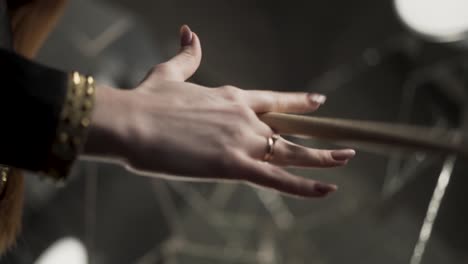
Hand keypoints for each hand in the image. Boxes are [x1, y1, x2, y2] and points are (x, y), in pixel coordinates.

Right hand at [84, 25, 355, 197]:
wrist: (131, 121)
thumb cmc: (147, 100)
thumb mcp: (170, 73)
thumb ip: (188, 55)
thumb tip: (191, 32)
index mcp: (231, 97)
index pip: (273, 100)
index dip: (297, 103)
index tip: (317, 102)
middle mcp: (243, 117)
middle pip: (288, 130)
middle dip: (317, 137)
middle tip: (343, 143)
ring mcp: (242, 140)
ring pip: (290, 152)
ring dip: (321, 158)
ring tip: (345, 160)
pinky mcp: (233, 165)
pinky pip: (276, 179)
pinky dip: (303, 186)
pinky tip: (327, 189)